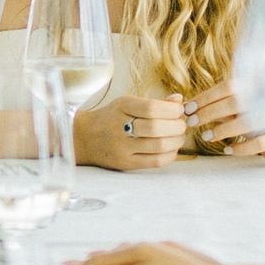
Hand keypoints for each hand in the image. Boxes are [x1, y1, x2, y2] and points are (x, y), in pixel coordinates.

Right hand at [74, 94, 190, 171]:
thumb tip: (179, 101)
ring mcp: (122, 148)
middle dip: (177, 126)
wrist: (84, 138)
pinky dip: (170, 154)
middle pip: (157, 127)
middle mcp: (119, 127)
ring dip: (177, 141)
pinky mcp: (125, 163)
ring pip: (159, 145)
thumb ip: (154, 102)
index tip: (179, 110)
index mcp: (121, 107)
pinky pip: (155, 161)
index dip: (172, 109)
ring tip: (179, 136)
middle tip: (181, 125)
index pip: (152, 108)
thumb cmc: (111, 118)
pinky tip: (172, 149)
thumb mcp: (127, 104)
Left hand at [186, 83, 264, 162]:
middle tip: (192, 122)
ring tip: (206, 136)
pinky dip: (241, 148)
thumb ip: (222, 105)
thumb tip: (190, 106)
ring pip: (246, 123)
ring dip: (221, 130)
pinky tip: (228, 150)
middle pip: (235, 103)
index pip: (228, 86)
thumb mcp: (243, 109)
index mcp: (257, 87)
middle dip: (209, 113)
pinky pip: (259, 143)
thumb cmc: (257, 120)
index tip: (190, 107)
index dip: (207, 96)